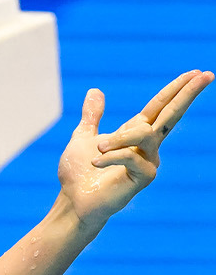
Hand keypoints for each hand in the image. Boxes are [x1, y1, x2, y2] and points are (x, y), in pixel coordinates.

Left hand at [58, 70, 212, 230]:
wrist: (72, 202)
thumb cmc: (78, 175)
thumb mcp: (83, 138)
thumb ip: (92, 116)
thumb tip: (95, 90)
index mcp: (135, 134)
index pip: (160, 106)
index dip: (177, 89)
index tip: (197, 72)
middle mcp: (147, 147)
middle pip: (172, 114)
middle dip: (188, 94)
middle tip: (207, 75)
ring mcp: (149, 162)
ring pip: (144, 134)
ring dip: (118, 139)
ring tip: (97, 149)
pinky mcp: (144, 178)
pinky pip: (130, 156)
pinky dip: (109, 157)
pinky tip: (95, 164)